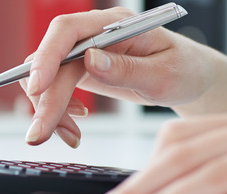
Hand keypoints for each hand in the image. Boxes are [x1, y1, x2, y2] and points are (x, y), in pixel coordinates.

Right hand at [20, 7, 222, 146]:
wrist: (189, 77)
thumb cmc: (183, 70)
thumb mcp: (163, 75)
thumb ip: (127, 70)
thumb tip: (90, 61)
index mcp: (115, 24)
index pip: (67, 30)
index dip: (47, 56)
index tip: (38, 87)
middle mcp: (94, 33)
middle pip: (52, 61)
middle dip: (44, 99)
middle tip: (40, 134)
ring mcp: (84, 52)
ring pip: (47, 77)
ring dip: (49, 109)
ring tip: (70, 136)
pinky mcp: (80, 69)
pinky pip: (53, 88)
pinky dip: (56, 111)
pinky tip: (74, 124)